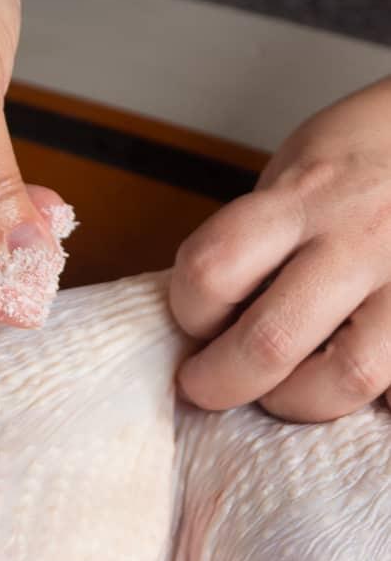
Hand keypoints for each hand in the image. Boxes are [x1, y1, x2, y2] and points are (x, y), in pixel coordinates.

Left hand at [170, 76, 390, 421]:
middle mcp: (362, 235)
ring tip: (288, 390)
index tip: (193, 323)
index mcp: (308, 193)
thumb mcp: (298, 171)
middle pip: (271, 339)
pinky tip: (358, 387)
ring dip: (301, 401)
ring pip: (349, 376)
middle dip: (222, 381)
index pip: (213, 269)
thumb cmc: (363, 159)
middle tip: (208, 385)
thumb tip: (210, 325)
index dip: (188, 311)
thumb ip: (259, 240)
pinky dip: (376, 401)